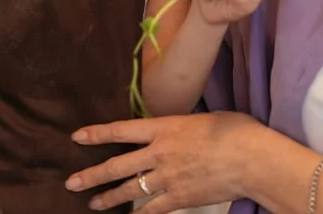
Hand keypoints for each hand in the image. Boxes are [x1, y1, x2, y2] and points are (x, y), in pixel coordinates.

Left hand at [64, 112, 263, 212]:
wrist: (251, 159)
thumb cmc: (234, 131)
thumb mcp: (202, 118)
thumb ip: (181, 126)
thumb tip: (176, 130)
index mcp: (164, 127)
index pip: (121, 130)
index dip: (97, 134)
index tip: (77, 137)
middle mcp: (159, 153)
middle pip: (117, 165)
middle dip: (92, 175)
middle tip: (71, 183)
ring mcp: (167, 178)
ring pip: (129, 190)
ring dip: (109, 198)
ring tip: (93, 203)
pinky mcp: (180, 198)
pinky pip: (153, 209)